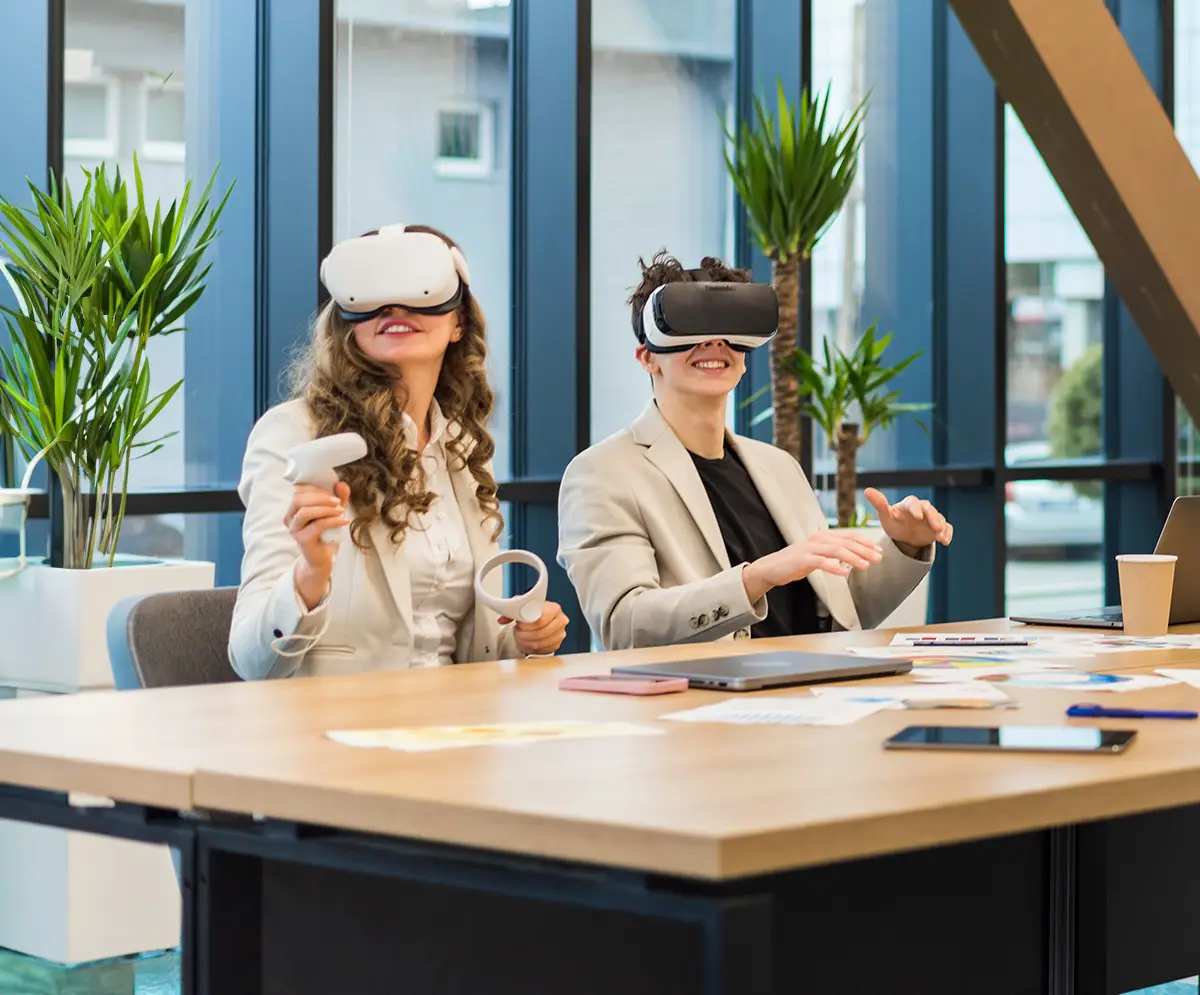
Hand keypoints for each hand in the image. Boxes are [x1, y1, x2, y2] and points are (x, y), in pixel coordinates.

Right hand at [285, 481, 350, 609]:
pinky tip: (343, 520)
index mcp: (294, 507)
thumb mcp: (334, 512)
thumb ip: (339, 498)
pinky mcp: (302, 539)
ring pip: (305, 512)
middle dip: (320, 497)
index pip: (299, 490)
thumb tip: (342, 484)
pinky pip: (317, 525)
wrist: (323, 557)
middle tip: (337, 501)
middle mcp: (290, 517)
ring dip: (325, 509)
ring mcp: (294, 529)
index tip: (333, 492)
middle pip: (299, 499)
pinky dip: (332, 520)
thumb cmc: (327, 533)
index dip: (316, 488)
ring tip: (341, 510)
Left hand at [501, 601, 569, 655]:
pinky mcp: (556, 645)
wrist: (541, 618)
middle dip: (524, 634)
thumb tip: (503, 619)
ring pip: (539, 644)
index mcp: (554, 608)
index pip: (540, 620)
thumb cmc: (534, 611)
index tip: (519, 624)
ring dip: (526, 642)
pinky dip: (530, 648)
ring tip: (520, 637)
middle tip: (517, 632)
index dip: (527, 624)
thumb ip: (513, 612)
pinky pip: (541, 650)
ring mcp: (559, 634)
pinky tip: (526, 642)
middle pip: (540, 633)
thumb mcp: (523, 606)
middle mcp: (560, 621)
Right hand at [742, 531, 884, 602]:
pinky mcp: (803, 560)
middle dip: (864, 550)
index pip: (849, 536)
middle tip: (878, 557)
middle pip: (846, 542)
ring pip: (836, 551)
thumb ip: (834, 552)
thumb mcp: (818, 554)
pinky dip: (834, 567)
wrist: (773, 567)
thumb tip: (854, 557)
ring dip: (853, 558)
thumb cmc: (797, 562)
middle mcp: (818, 539)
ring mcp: (810, 548)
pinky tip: (844, 573)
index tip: (878, 550)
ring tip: (866, 565)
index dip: (865, 542)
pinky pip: (822, 562)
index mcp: (824, 536)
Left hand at [864, 488, 953, 552]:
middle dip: (934, 519)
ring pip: (940, 519)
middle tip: (936, 528)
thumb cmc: (893, 522)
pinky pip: (946, 528)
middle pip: (931, 510)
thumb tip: (867, 490)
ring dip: (942, 528)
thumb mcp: (885, 516)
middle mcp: (923, 509)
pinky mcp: (938, 528)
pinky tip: (945, 541)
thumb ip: (879, 503)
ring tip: (940, 537)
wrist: (903, 535)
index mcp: (909, 504)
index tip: (917, 516)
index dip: (916, 509)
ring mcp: (932, 518)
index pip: (914, 503)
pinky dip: (947, 534)